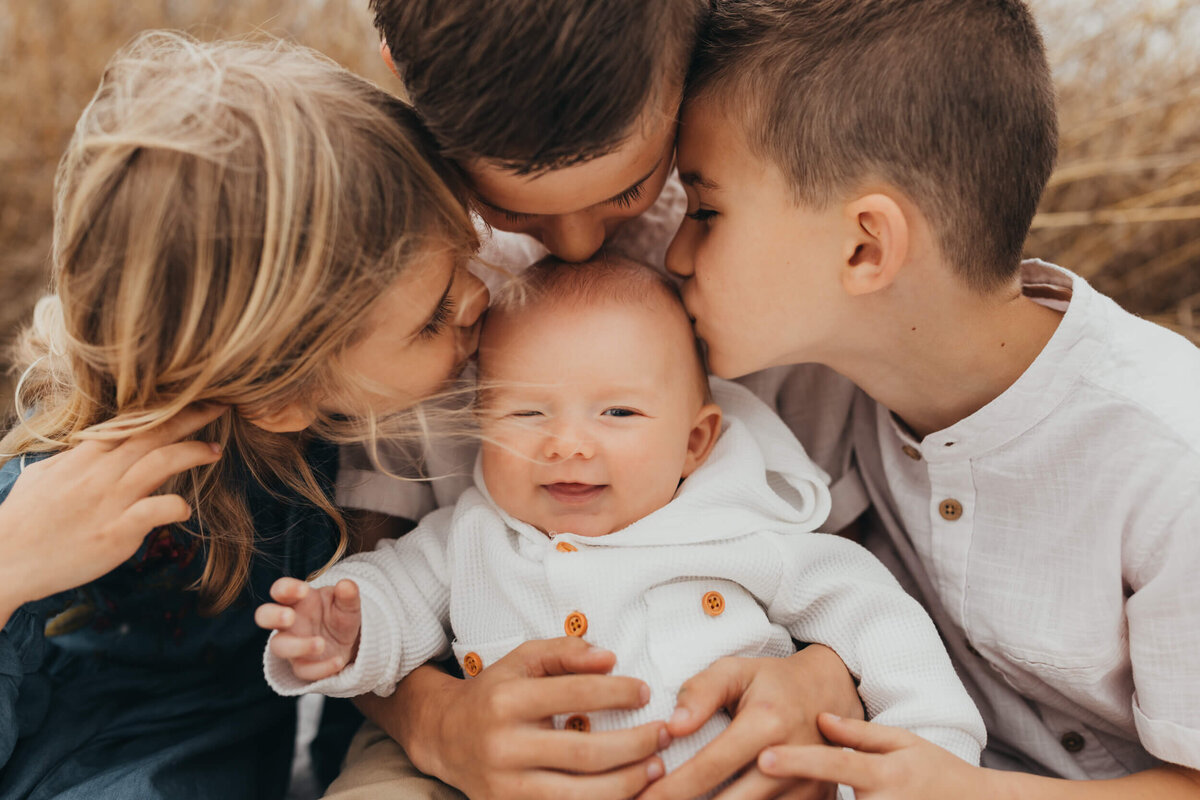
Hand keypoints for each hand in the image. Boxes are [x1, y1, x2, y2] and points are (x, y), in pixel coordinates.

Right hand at [0, 403, 225, 623]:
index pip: (130, 423)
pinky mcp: (114, 533)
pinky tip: (186, 509)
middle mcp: (99, 474)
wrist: (3, 562)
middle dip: (190, 417)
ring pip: (159, 464)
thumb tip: (91, 448)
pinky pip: (153, 511)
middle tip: (221, 406)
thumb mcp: (43, 478)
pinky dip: (174, 506)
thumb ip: (73, 460)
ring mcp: (108, 502)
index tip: (190, 398)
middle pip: (152, 434)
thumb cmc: (21, 522)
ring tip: (215, 450)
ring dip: (192, 453)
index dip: (163, 409)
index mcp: (83, 458)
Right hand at [255, 577, 361, 680]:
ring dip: (298, 646)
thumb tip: (346, 584)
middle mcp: (289, 622)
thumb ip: (348, 594)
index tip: (304, 590)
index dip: (286, 588)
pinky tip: (338, 662)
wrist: (349, 642)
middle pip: (264, 615)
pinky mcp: (301, 666)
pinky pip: (303, 670)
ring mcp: (291, 644)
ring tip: (321, 644)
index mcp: (297, 599)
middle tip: (289, 617)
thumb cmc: (340, 616)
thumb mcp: (348, 604)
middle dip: (273, 615)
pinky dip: (321, 668)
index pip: (280, 589)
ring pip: (279, 646)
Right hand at [378, 636, 669, 799]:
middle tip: (664, 734)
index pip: (574, 695)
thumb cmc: (495, 692)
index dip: (617, 693)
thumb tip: (610, 658)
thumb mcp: (522, 659)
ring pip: (579, 796)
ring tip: (656, 767)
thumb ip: (565, 651)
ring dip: (627, 784)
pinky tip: (628, 792)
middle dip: (634, 745)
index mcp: (506, 701)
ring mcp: (506, 786)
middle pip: (584, 753)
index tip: (645, 692)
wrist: (444, 736)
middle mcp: (504, 747)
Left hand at [640, 645, 862, 799]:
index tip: (641, 798)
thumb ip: (700, 692)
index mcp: (767, 723)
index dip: (672, 788)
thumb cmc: (773, 682)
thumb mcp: (736, 670)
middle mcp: (791, 760)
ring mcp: (808, 786)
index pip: (710, 767)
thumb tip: (672, 726)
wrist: (832, 691)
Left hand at [758, 713, 986, 798]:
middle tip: (749, 788)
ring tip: (787, 796)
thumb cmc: (939, 773)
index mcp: (885, 775)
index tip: (764, 757)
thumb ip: (860, 735)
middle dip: (794, 794)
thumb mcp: (906, 743)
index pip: (834, 764)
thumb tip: (819, 718)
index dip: (798, 760)